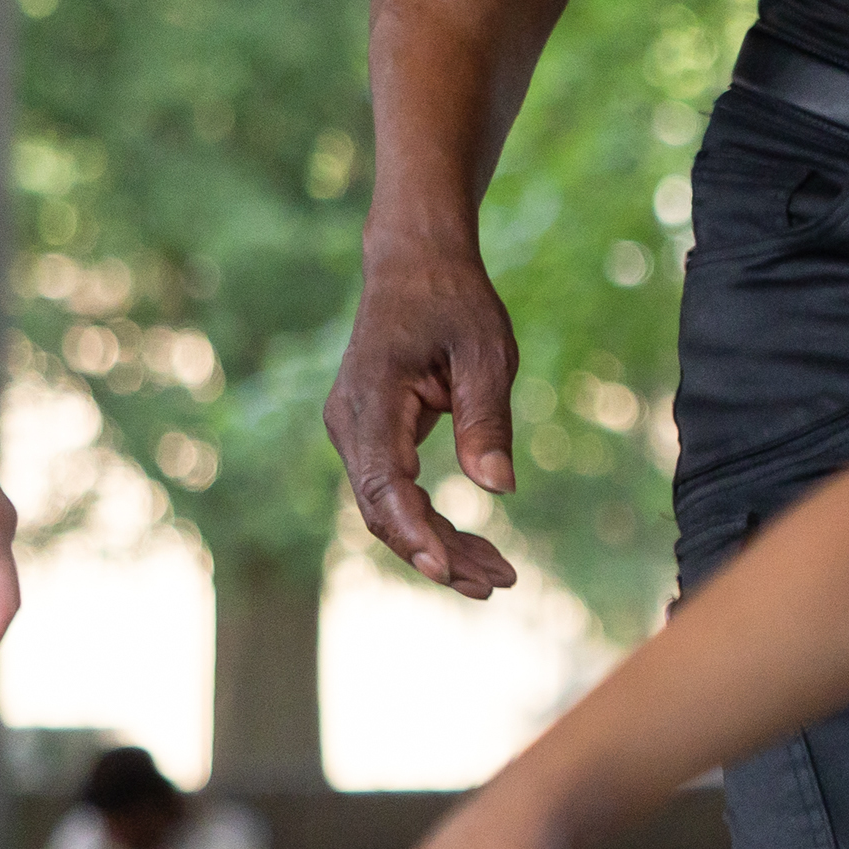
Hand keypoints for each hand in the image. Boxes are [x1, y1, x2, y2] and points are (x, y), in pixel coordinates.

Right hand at [330, 237, 523, 598]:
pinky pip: (393, 492)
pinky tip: (470, 548)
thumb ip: (486, 418)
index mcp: (370, 399)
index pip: (385, 484)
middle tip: (499, 584)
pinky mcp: (371, 437)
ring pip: (386, 508)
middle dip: (437, 553)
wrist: (414, 264)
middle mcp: (350, 423)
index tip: (447, 571)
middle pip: (384, 509)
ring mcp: (355, 432)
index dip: (414, 533)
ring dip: (436, 545)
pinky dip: (428, 522)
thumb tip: (498, 487)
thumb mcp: (486, 352)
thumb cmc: (454, 302)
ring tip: (495, 577)